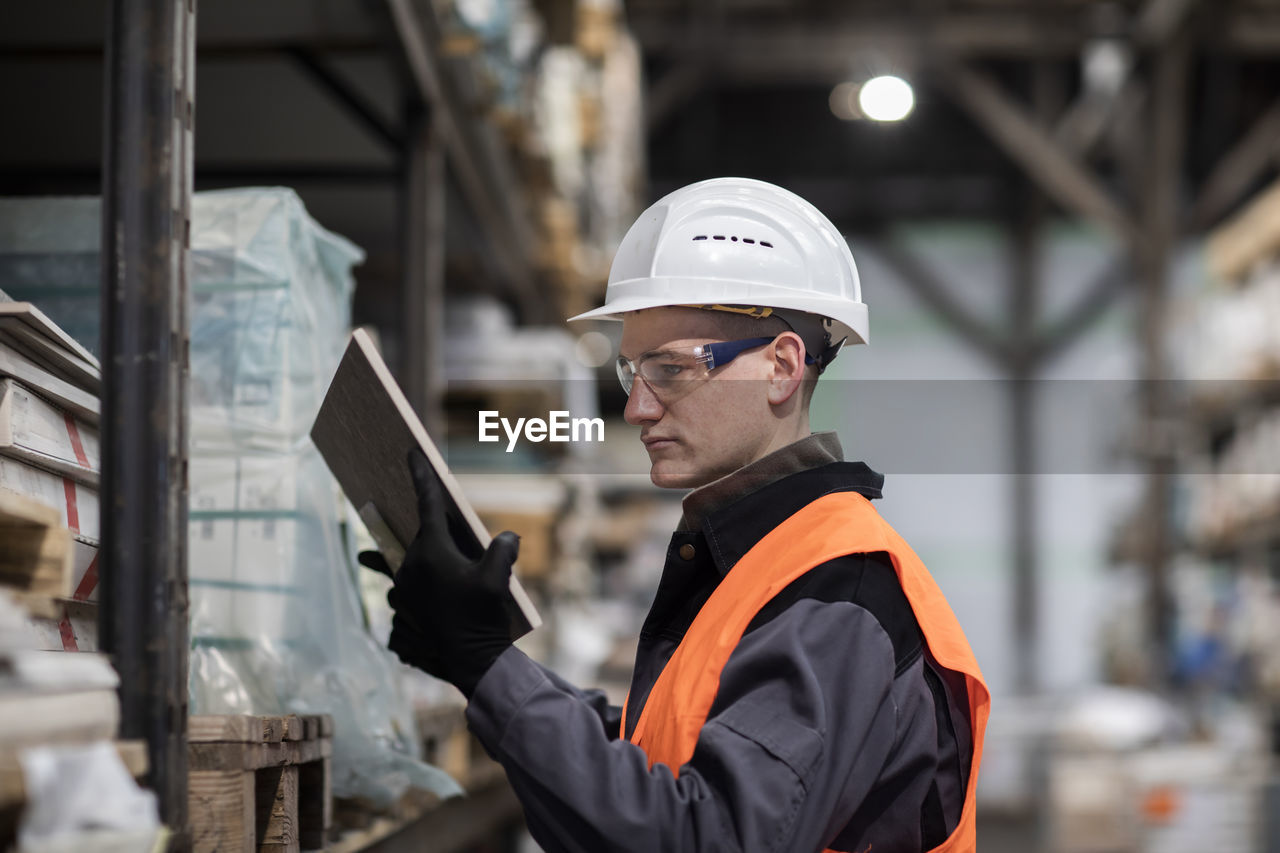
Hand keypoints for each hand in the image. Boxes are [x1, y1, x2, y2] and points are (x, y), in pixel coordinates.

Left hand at [359, 447, 518, 696]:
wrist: (472, 662)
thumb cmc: (484, 618)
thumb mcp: (500, 578)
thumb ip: (503, 550)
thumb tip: (507, 537)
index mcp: (431, 553)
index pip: (426, 504)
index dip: (422, 476)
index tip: (412, 454)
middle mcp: (410, 568)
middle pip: (422, 538)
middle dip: (434, 532)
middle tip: (441, 529)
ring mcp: (401, 592)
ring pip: (407, 564)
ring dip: (415, 561)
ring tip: (413, 567)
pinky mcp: (401, 611)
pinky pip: (401, 589)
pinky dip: (405, 586)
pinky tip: (409, 594)